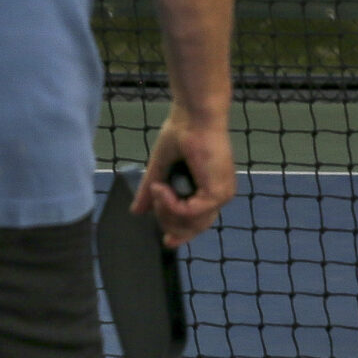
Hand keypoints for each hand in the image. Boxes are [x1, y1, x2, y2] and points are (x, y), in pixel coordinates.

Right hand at [135, 108, 234, 246]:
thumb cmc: (181, 133)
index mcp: (211, 188)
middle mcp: (220, 194)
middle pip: (194, 227)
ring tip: (156, 190)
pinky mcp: (217, 193)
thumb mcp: (161, 168)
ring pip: (190, 223)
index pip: (198, 222)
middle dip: (168, 223)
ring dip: (166, 211)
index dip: (182, 233)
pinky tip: (161, 187)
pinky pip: (189, 212)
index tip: (166, 241)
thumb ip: (151, 192)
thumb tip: (136, 211)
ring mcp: (221, 195)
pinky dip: (170, 204)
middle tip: (153, 208)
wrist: (194, 116)